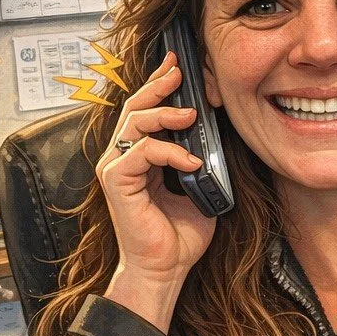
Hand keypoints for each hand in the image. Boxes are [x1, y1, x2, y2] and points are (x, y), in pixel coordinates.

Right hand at [97, 54, 217, 329]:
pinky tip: (191, 160)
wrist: (166, 268)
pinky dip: (170, 151)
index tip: (178, 66)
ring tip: (191, 116)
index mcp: (141, 157)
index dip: (160, 86)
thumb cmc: (180, 236)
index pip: (146, 111)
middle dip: (158, 85)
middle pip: (134, 107)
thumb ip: (202, 158)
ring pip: (134, 122)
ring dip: (165, 114)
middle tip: (179, 71)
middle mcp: (123, 157)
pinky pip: (142, 152)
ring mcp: (117, 167)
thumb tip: (219, 132)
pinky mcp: (117, 182)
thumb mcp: (200, 187)